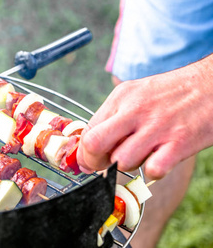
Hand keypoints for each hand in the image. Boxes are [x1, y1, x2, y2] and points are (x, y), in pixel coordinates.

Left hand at [77, 55, 212, 179]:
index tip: (90, 160)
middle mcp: (135, 110)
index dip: (84, 152)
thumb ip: (114, 117)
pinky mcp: (179, 142)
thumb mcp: (136, 94)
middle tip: (104, 165)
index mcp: (121, 97)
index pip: (88, 131)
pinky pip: (153, 170)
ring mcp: (157, 127)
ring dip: (128, 166)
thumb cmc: (171, 93)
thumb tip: (91, 146)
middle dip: (94, 162)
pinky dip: (153, 171)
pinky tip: (160, 159)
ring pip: (121, 161)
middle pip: (95, 144)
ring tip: (141, 155)